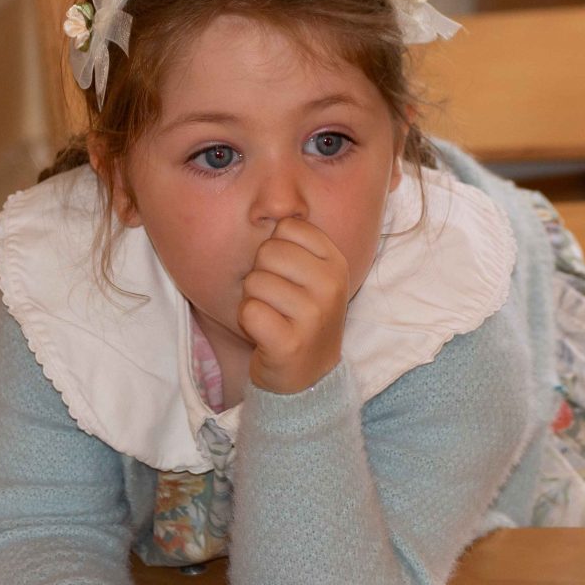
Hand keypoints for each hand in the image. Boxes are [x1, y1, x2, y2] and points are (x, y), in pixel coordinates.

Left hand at [238, 218, 348, 393]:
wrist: (308, 378)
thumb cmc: (301, 319)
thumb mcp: (313, 277)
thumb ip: (297, 245)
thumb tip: (270, 206)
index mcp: (337, 263)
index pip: (288, 227)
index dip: (276, 250)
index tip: (289, 277)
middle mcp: (331, 286)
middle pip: (268, 251)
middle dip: (261, 275)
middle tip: (278, 302)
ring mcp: (313, 316)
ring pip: (254, 281)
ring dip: (253, 301)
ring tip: (273, 319)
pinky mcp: (290, 343)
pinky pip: (249, 311)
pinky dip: (248, 323)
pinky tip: (265, 335)